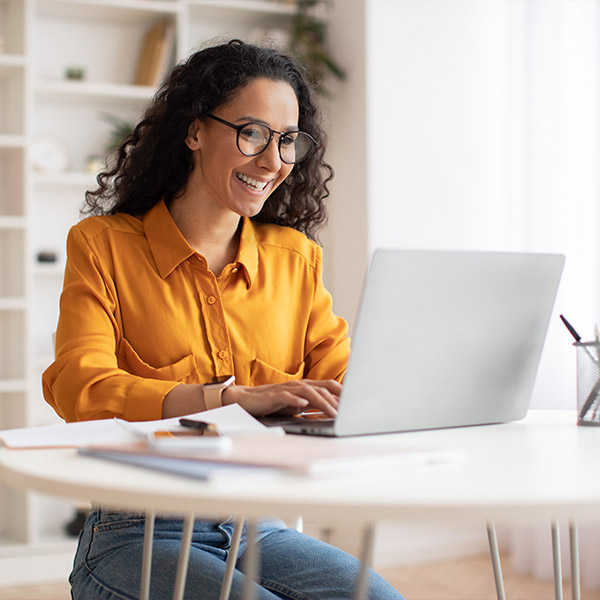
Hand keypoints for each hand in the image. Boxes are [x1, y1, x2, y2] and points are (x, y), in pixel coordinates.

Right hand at [222, 379, 340, 417]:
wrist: (246, 399)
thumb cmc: (273, 402)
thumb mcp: (296, 405)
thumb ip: (311, 405)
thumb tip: (331, 413)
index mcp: (305, 386)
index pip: (328, 386)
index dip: (343, 392)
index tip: (356, 402)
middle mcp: (298, 385)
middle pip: (322, 389)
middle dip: (336, 401)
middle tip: (348, 413)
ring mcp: (286, 389)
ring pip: (309, 392)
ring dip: (322, 402)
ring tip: (332, 413)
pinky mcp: (274, 395)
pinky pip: (287, 396)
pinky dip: (296, 400)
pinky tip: (303, 405)